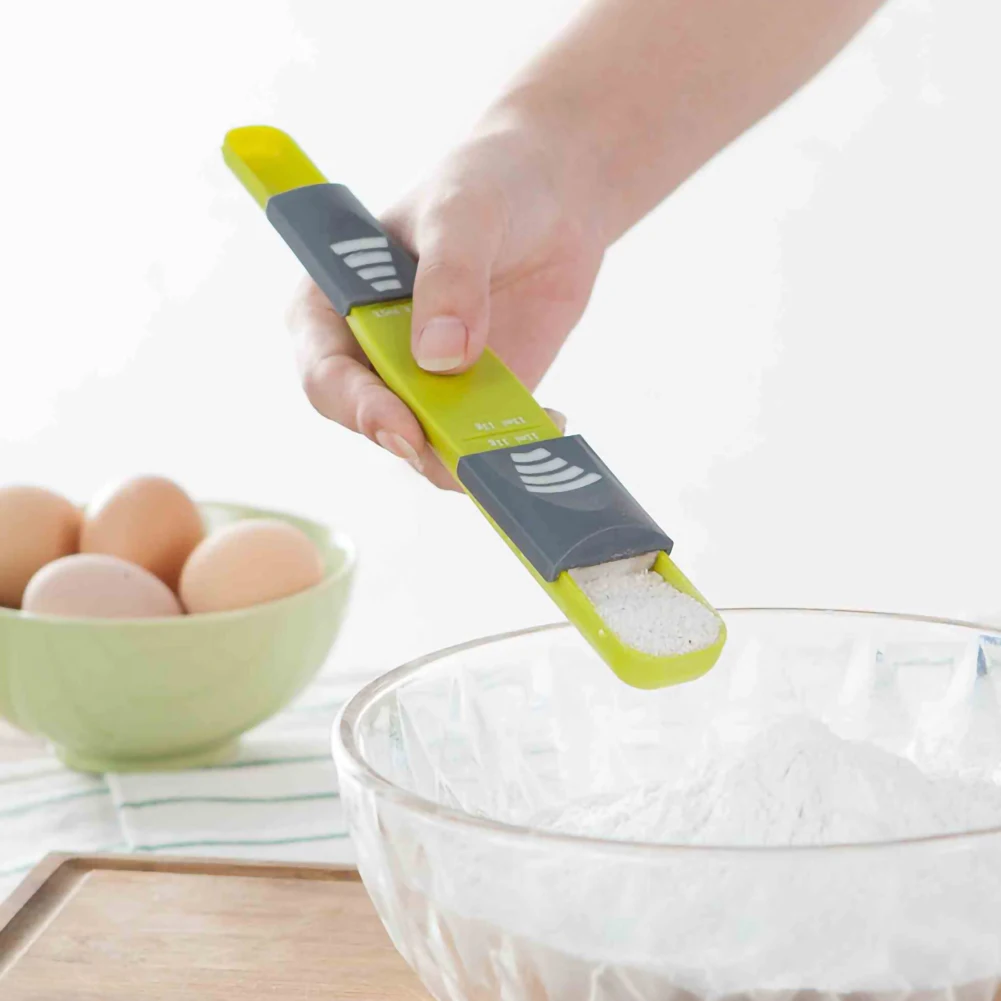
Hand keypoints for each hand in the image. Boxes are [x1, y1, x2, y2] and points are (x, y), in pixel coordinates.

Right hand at [287, 113, 605, 489]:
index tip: (403, 425)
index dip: (356, 407)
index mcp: (337, 304)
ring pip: (431, 445)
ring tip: (517, 451)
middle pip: (376, 422)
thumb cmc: (488, 183)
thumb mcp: (464, 211)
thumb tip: (439, 358)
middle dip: (419, 446)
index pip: (325, 372)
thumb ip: (449, 275)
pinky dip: (512, 447)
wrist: (555, 194)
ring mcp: (426, 382)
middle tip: (464, 460)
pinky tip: (552, 422)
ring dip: (469, 458)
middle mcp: (373, 354)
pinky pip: (484, 439)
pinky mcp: (477, 398)